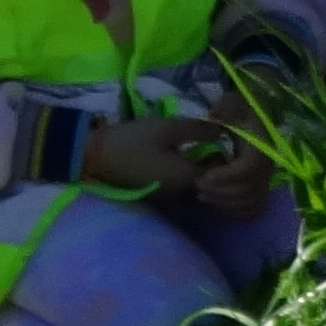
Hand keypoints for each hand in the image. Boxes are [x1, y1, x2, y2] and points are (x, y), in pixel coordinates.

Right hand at [83, 114, 274, 215]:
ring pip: (200, 190)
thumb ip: (199, 129)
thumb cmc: (132, 140)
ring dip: (208, 173)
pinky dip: (192, 178)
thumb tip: (223, 130)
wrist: (94, 156)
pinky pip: (185, 190)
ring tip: (206, 149)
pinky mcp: (159, 195)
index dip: (230, 158)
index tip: (229, 139)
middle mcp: (181, 195)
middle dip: (222, 168)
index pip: (224, 176)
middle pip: (215, 188)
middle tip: (221, 143)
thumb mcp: (168, 127)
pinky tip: (188, 158)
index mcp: (187, 178)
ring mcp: (169, 198)